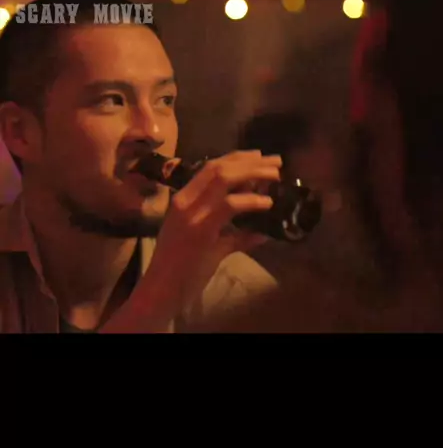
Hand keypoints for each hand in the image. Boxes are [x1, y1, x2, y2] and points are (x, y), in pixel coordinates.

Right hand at [103, 150, 281, 331]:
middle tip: (276, 161)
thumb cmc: (181, 270)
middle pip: (219, 167)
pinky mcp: (200, 229)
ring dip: (253, 173)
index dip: (237, 158)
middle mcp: (184, 200)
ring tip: (275, 176)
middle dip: (250, 161)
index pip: (210, 167)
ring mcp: (191, 213)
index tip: (259, 156)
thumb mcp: (209, 246)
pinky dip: (251, 201)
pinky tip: (267, 204)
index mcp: (182, 199)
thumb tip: (261, 232)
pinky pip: (229, 205)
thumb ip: (234, 236)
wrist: (161, 291)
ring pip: (224, 179)